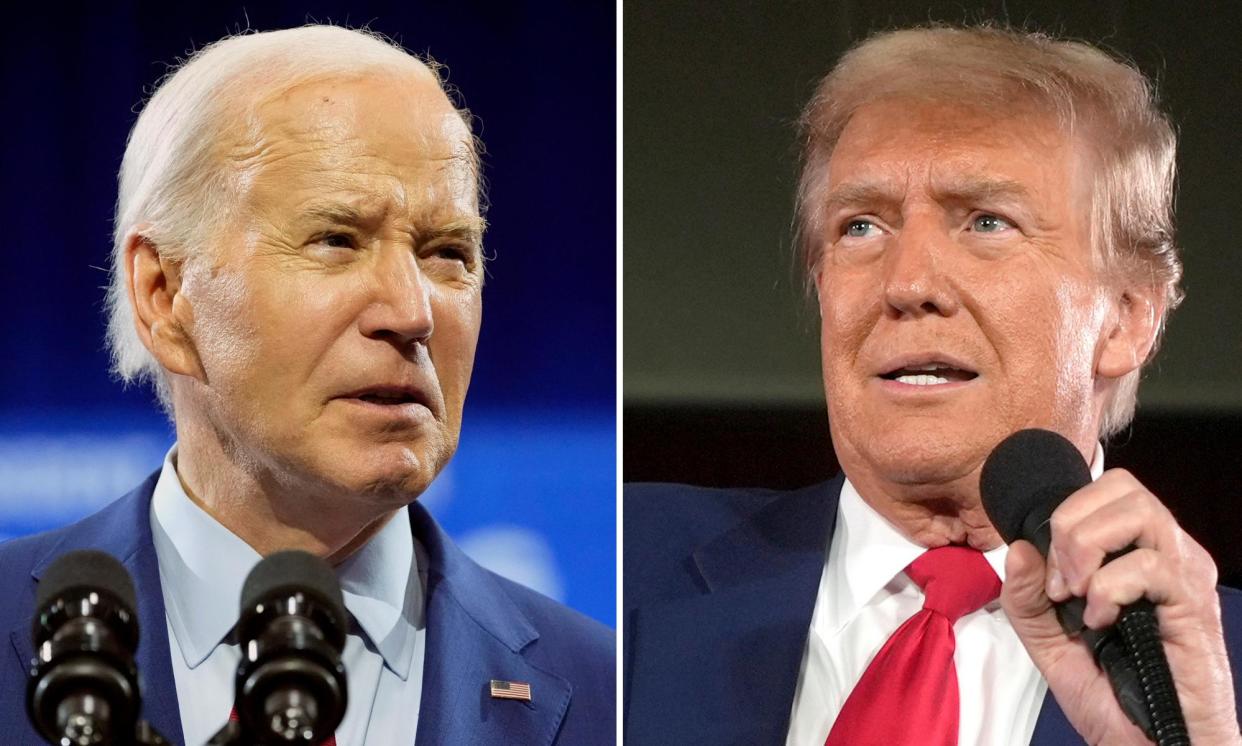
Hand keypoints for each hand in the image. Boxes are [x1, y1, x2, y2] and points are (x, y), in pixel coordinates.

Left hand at [1001, 468, 1239, 744]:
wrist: (1147, 744)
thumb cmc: (1110, 694)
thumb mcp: (1048, 641)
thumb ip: (1026, 596)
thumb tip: (1019, 546)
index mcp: (1136, 552)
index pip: (1106, 489)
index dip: (1065, 516)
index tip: (1049, 575)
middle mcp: (1168, 553)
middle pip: (1123, 487)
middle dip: (1072, 527)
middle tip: (1062, 583)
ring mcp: (1185, 575)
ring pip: (1139, 512)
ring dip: (1089, 551)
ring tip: (1080, 598)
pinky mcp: (1195, 606)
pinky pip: (1148, 566)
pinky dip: (1109, 590)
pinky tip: (1103, 623)